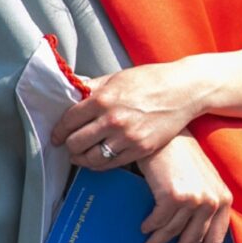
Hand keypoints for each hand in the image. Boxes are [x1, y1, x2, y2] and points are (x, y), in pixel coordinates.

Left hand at [54, 60, 203, 168]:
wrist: (184, 90)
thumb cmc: (152, 81)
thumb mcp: (117, 78)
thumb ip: (92, 88)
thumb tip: (71, 95)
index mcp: (103, 99)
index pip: (68, 121)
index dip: (59, 131)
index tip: (57, 136)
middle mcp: (113, 120)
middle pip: (76, 142)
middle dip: (69, 146)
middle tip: (68, 146)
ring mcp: (127, 137)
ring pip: (91, 158)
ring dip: (81, 159)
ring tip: (80, 156)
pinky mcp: (141, 149)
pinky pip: (111, 164)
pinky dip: (100, 164)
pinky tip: (98, 159)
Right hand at [135, 134, 233, 242]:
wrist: (168, 137)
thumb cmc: (183, 159)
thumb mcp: (203, 182)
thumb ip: (203, 206)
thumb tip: (189, 238)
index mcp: (224, 200)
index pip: (216, 238)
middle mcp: (213, 201)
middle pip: (194, 242)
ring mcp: (195, 199)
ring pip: (173, 234)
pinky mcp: (174, 196)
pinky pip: (158, 222)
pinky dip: (150, 228)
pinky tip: (145, 229)